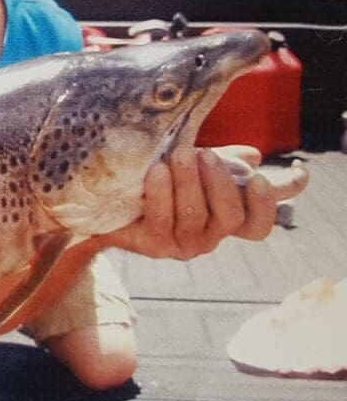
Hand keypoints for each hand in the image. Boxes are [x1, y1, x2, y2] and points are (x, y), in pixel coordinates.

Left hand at [103, 146, 307, 260]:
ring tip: (181, 155)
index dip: (273, 201)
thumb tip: (254, 156)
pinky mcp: (153, 245)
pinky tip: (158, 172)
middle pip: (233, 217)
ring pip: (196, 217)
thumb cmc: (157, 179)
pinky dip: (162, 193)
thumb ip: (222, 160)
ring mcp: (182, 244)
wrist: (105, 201)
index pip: (258, 222)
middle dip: (221, 183)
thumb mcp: (192, 165)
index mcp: (223, 218)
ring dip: (190, 183)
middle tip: (205, 155)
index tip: (296, 172)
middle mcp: (209, 236)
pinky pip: (162, 219)